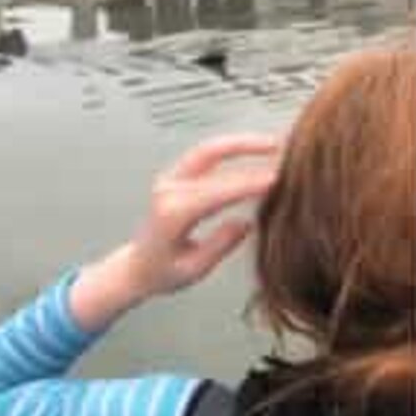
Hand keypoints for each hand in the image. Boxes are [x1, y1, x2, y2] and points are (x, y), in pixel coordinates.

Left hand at [70, 134, 280, 330]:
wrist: (137, 267)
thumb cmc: (163, 272)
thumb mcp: (194, 269)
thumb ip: (220, 245)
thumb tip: (247, 222)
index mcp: (173, 213)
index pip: (217, 190)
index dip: (248, 183)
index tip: (275, 179)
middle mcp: (169, 189)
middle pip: (210, 155)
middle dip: (246, 147)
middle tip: (278, 146)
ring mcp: (169, 179)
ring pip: (207, 149)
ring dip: (239, 142)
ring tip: (270, 144)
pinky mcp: (175, 177)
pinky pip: (204, 155)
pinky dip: (229, 149)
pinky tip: (251, 150)